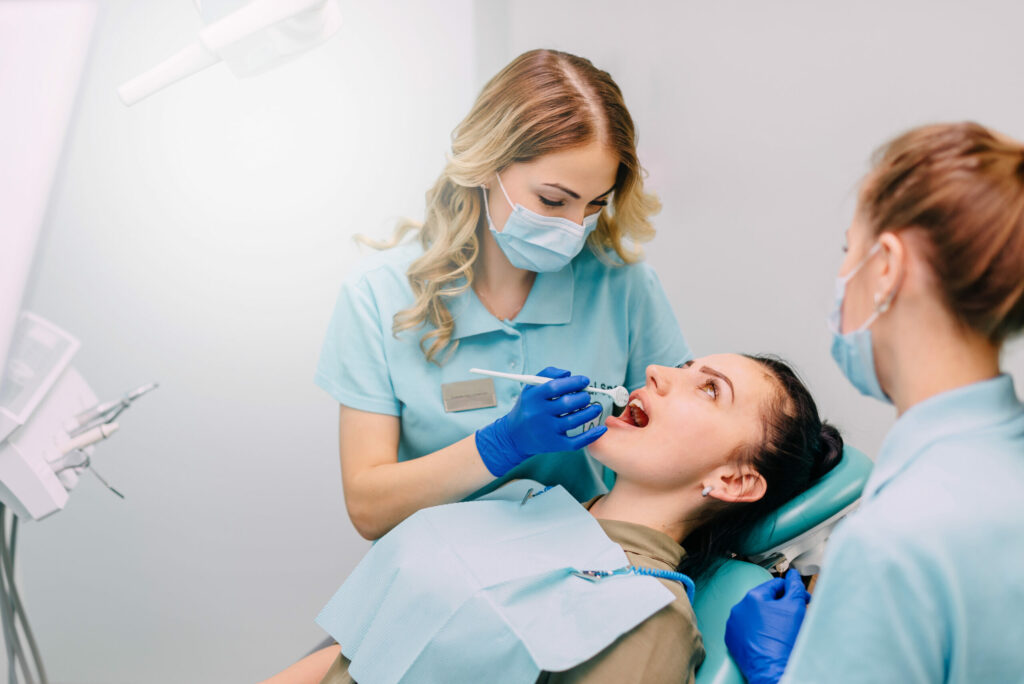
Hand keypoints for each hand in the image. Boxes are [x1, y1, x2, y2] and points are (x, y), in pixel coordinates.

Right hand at [475, 367, 605, 476]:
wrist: (514, 436)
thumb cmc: (527, 408)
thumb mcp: (530, 388)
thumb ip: (547, 375)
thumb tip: (568, 374)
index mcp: (533, 398)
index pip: (555, 386)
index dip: (573, 382)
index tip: (584, 381)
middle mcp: (539, 414)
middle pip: (567, 404)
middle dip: (583, 397)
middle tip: (587, 395)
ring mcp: (548, 431)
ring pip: (574, 421)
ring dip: (590, 412)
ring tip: (595, 407)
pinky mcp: (555, 444)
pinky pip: (576, 441)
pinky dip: (591, 435)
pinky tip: (600, 428)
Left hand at [725, 569, 809, 683]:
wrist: (771, 669)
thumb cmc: (783, 641)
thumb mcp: (795, 608)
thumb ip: (794, 587)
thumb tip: (792, 575)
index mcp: (753, 597)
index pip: (776, 584)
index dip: (792, 591)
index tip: (802, 599)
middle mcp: (739, 608)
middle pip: (765, 599)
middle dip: (781, 605)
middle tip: (794, 616)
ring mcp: (733, 624)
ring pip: (755, 614)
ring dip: (768, 618)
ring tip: (782, 630)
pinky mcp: (732, 639)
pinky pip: (746, 629)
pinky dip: (758, 631)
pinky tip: (769, 638)